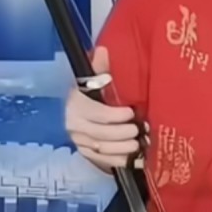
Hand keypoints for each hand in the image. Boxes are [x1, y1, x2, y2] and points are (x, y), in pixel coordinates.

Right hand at [64, 46, 144, 170]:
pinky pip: (102, 160)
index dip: (115, 115)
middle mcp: (75, 125)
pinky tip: (132, 157)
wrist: (72, 113)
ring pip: (103, 149)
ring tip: (138, 143)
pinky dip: (118, 160)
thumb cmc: (88, 94)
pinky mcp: (86, 153)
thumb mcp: (92, 79)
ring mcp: (80, 142)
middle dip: (123, 133)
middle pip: (101, 134)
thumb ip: (99, 68)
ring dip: (123, 148)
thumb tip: (103, 50)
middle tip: (139, 130)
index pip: (96, 113)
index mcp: (76, 105)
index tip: (130, 112)